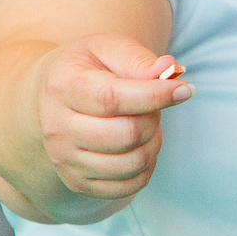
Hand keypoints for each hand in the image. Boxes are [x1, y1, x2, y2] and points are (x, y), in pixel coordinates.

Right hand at [32, 34, 192, 204]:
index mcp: (63, 87)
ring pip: (132, 163)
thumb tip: (168, 71)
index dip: (155, 96)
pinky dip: (145, 168)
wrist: (51, 97)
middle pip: (127, 134)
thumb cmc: (87, 69)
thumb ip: (138, 59)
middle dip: (154, 118)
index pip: (113, 99)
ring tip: (146, 124)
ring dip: (153, 143)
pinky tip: (139, 147)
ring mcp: (65, 160)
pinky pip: (127, 187)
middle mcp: (57, 128)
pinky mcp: (77, 183)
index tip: (185, 89)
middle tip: (154, 106)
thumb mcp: (106, 48)